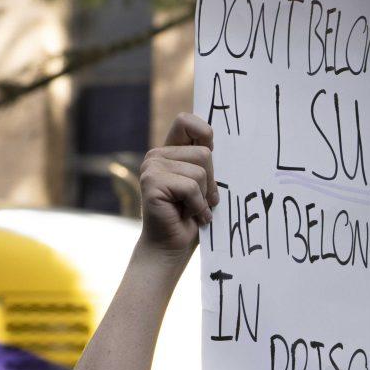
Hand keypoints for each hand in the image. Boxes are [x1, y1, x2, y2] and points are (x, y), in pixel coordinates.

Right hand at [137, 113, 219, 263]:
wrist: (171, 248)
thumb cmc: (191, 218)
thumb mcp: (204, 184)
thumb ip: (205, 162)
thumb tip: (218, 142)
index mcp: (170, 152)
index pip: (186, 121)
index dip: (204, 133)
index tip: (211, 153)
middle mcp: (157, 155)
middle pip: (204, 153)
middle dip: (211, 181)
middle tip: (200, 200)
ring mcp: (152, 168)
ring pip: (200, 171)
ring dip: (203, 196)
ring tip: (192, 209)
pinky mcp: (152, 182)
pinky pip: (191, 187)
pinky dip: (197, 205)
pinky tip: (187, 216)